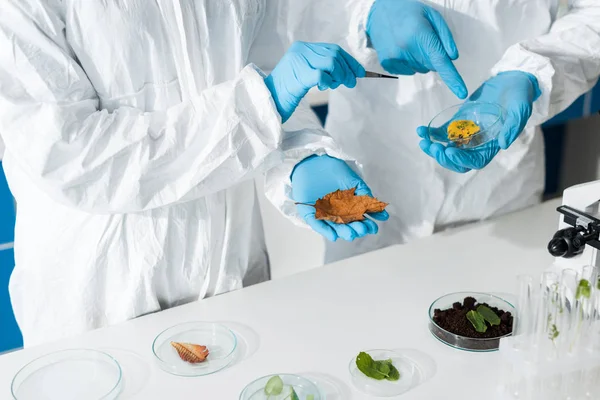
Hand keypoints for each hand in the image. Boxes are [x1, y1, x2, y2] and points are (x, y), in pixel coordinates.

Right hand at [265, 41, 365, 121]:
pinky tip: (324, 87)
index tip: (359, 71)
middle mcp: (300, 51)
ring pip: (331, 62)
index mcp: (301, 47)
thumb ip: (320, 67)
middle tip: (352, 82)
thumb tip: (347, 71)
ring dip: (341, 76)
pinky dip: (329, 82)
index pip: (332, 49)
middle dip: (348, 69)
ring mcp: (299, 62)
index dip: (349, 60)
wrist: (267, 100)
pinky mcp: (299, 76)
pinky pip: (322, 75)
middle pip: (334, 55)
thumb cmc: (285, 90)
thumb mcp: (303, 73)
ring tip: (339, 85)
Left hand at [291, 155, 388, 241]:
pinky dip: (325, 230)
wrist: (313, 160)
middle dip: (356, 229)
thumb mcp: (353, 182)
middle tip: (362, 229)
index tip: (374, 227)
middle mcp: (337, 212)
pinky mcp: (310, 213)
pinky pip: (317, 224)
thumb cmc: (333, 169)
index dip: (367, 224)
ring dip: (343, 232)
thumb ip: (365, 196)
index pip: (358, 219)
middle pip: (347, 225)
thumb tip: (382, 214)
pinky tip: (334, 236)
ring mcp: (324, 213)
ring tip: (351, 234)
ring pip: (334, 227)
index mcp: (348, 206)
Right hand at [367, 0, 466, 98]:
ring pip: (420, 70)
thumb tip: (452, 58)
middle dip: (432, 56)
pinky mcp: (387, 64)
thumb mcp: (431, 15)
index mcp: (419, 34)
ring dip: (420, 60)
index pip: (439, 60)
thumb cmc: (409, 11)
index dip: (452, 78)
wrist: (378, 12)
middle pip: (432, 66)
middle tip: (421, 40)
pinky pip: (408, 72)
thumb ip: (444, 35)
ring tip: (409, 42)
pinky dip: (409, 63)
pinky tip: (402, 49)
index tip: (462, 93)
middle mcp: (406, 48)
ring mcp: (395, 58)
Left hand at [417, 71, 540, 172]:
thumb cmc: (520, 95)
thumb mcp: (520, 108)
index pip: (475, 161)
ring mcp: (466, 133)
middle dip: (443, 157)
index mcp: (492, 144)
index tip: (449, 151)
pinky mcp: (458, 122)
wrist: (512, 79)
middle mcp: (478, 142)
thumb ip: (513, 126)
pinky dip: (431, 134)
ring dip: (434, 148)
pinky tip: (420, 130)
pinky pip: (442, 132)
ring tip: (423, 141)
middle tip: (432, 147)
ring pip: (447, 148)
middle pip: (458, 159)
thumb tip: (503, 145)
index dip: (461, 160)